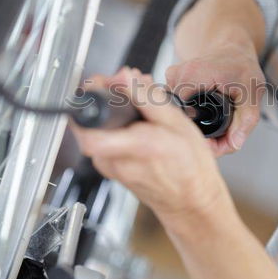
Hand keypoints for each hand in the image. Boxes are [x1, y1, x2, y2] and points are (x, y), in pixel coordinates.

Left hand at [69, 66, 234, 227]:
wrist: (190, 201)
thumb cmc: (189, 167)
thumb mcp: (177, 122)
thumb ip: (148, 97)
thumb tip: (125, 76)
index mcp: (134, 146)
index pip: (87, 122)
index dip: (90, 95)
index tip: (106, 82)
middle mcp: (114, 160)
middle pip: (91, 119)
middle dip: (106, 97)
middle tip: (128, 87)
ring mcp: (108, 167)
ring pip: (98, 128)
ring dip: (113, 111)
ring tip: (138, 105)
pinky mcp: (108, 168)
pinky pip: (104, 139)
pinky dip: (117, 126)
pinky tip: (138, 123)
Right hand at [165, 40, 265, 156]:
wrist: (232, 49)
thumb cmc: (243, 67)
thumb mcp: (252, 91)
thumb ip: (246, 118)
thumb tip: (235, 143)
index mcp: (193, 75)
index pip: (186, 117)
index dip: (202, 137)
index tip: (218, 143)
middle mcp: (177, 75)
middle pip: (179, 118)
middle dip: (199, 134)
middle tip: (221, 139)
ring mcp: (170, 78)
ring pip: (176, 114)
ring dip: (194, 125)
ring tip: (214, 125)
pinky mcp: (170, 80)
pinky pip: (175, 106)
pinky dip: (189, 113)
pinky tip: (203, 114)